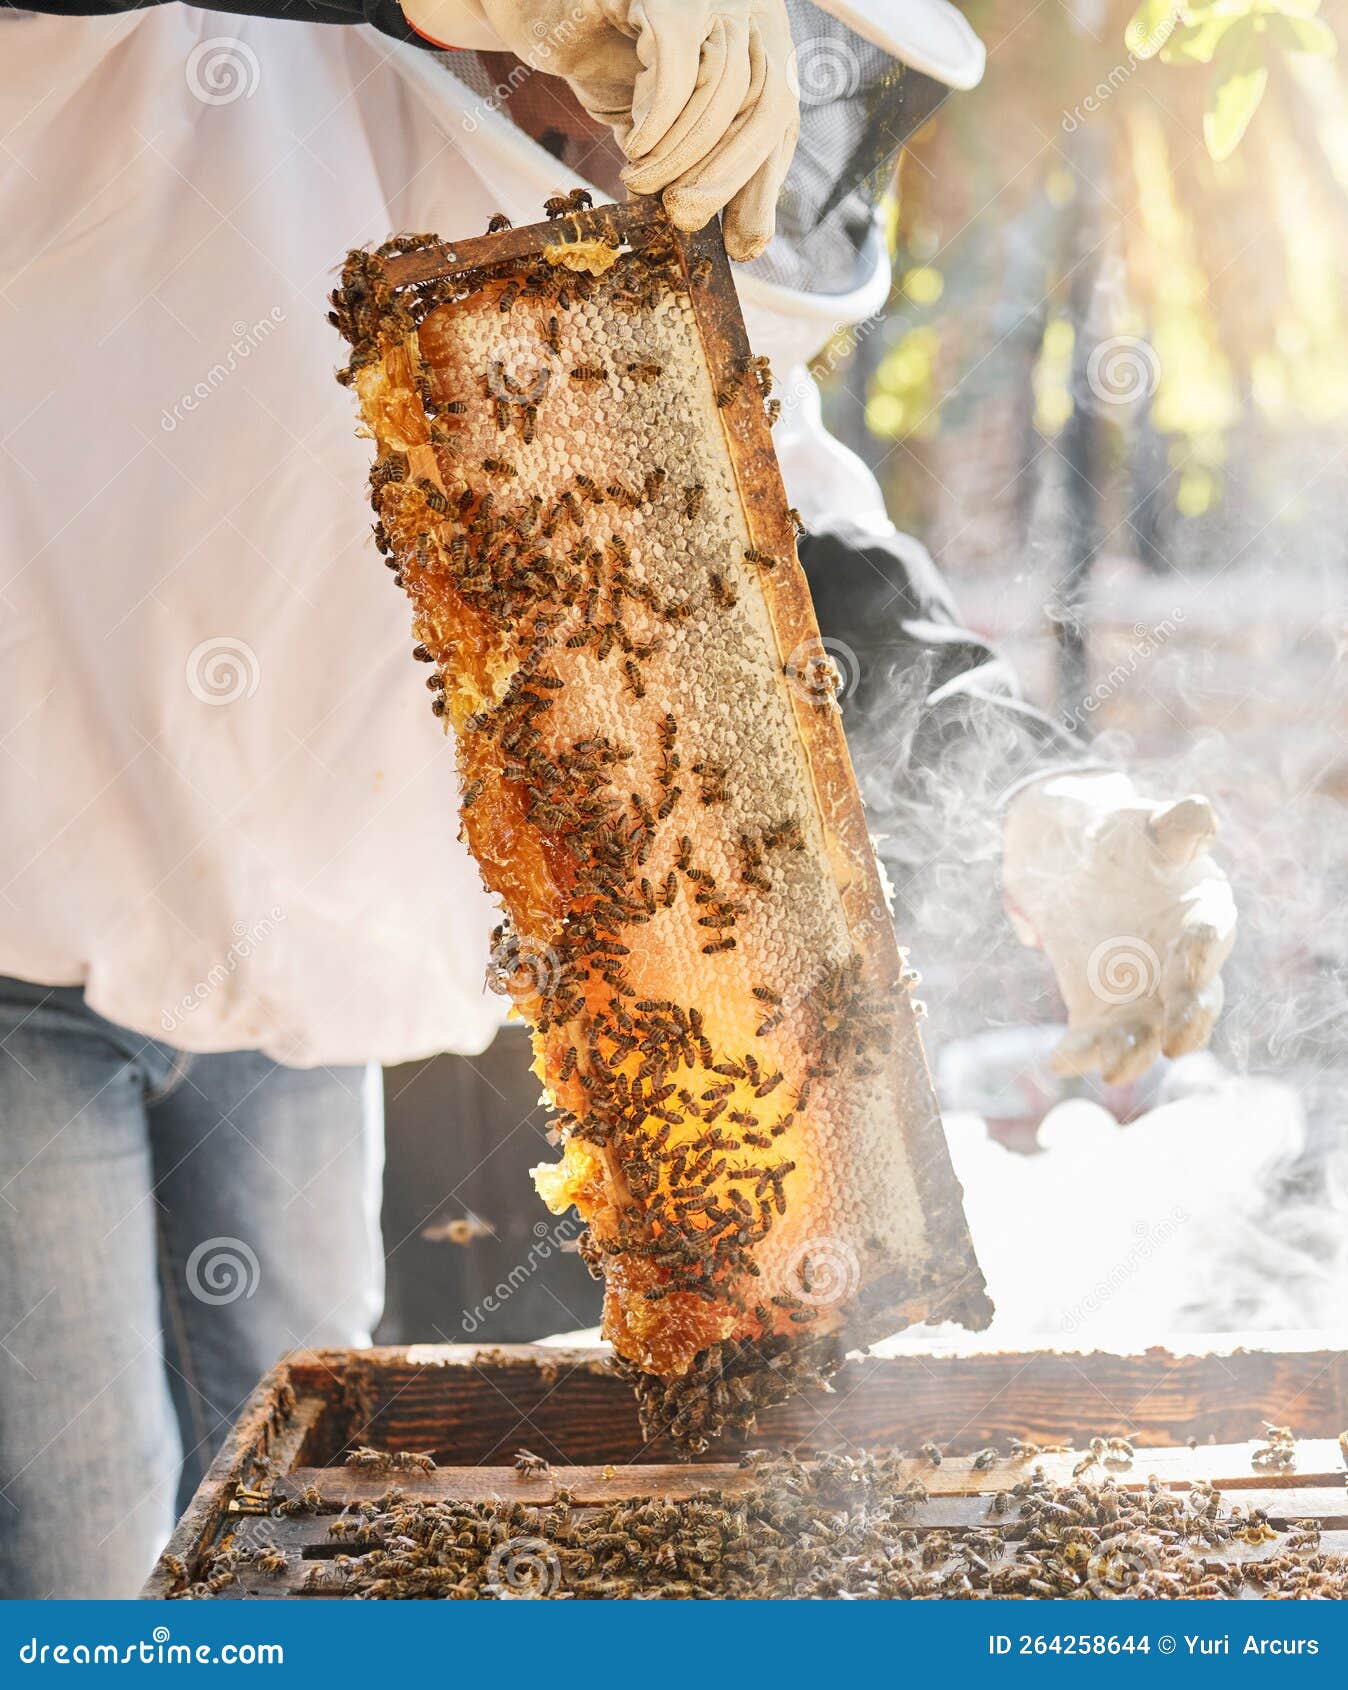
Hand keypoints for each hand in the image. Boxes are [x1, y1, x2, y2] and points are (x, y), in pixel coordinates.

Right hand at [401, 0, 797, 259]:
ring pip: (722, 88)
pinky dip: (659, 119)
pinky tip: (636, 144)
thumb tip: (743, 240)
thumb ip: (704, 164)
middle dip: (724, 178)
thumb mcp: (667, 125)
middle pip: (764, 103)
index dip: (764, 185)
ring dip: (679, 153)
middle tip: (683, 219)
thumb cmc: (605, 60)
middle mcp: (745, 6)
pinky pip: (677, 62)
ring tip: (642, 180)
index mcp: (759, 39)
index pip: (781, 117)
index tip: (742, 244)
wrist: (537, 8)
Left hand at [1002, 771, 1235, 1083]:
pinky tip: (1061, 1061)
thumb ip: (1169, 826)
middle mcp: (1182, 963)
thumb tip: (1199, 815)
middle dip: (1186, 1022)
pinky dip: (1081, 1052)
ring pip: (1148, 1031)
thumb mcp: (1135, 822)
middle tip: (1173, 1041)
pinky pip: (1096, 1039)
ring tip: (1113, 1068)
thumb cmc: (1114, 837)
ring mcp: (1144, 993)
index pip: (1210, 935)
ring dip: (1134, 1051)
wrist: (1064, 859)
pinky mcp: (1103, 1011)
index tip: (1188, 968)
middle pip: (1194, 1001)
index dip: (1201, 952)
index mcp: (1200, 911)